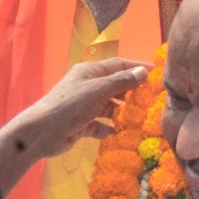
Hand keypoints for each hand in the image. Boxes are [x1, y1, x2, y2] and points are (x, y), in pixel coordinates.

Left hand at [3, 57, 149, 161]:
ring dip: (122, 112)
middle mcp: (88, 87)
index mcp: (90, 72)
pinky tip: (117, 133)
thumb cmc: (72, 105)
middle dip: (132, 92)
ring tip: (138, 118)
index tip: (155, 72)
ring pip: (109, 107)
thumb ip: (122, 81)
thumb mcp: (99, 89)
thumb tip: (143, 71)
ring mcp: (85, 106)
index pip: (118, 65)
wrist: (43, 132)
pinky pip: (101, 125)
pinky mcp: (82, 125)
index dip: (137, 67)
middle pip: (115, 86)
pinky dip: (109, 129)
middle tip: (151, 98)